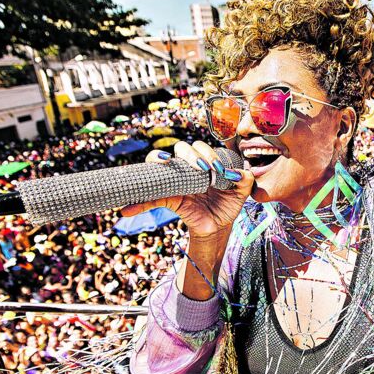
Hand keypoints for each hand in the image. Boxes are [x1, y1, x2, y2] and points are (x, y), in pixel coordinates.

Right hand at [121, 141, 253, 237]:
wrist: (218, 227)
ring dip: (159, 161)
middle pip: (181, 148)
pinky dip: (138, 204)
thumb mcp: (242, 192)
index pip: (200, 147)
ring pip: (159, 163)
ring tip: (164, 164)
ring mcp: (176, 181)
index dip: (207, 153)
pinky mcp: (169, 199)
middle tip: (204, 169)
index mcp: (205, 163)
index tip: (219, 169)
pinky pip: (150, 198)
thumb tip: (237, 173)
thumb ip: (246, 179)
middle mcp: (188, 168)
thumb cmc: (227, 205)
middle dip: (191, 154)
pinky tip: (128, 210)